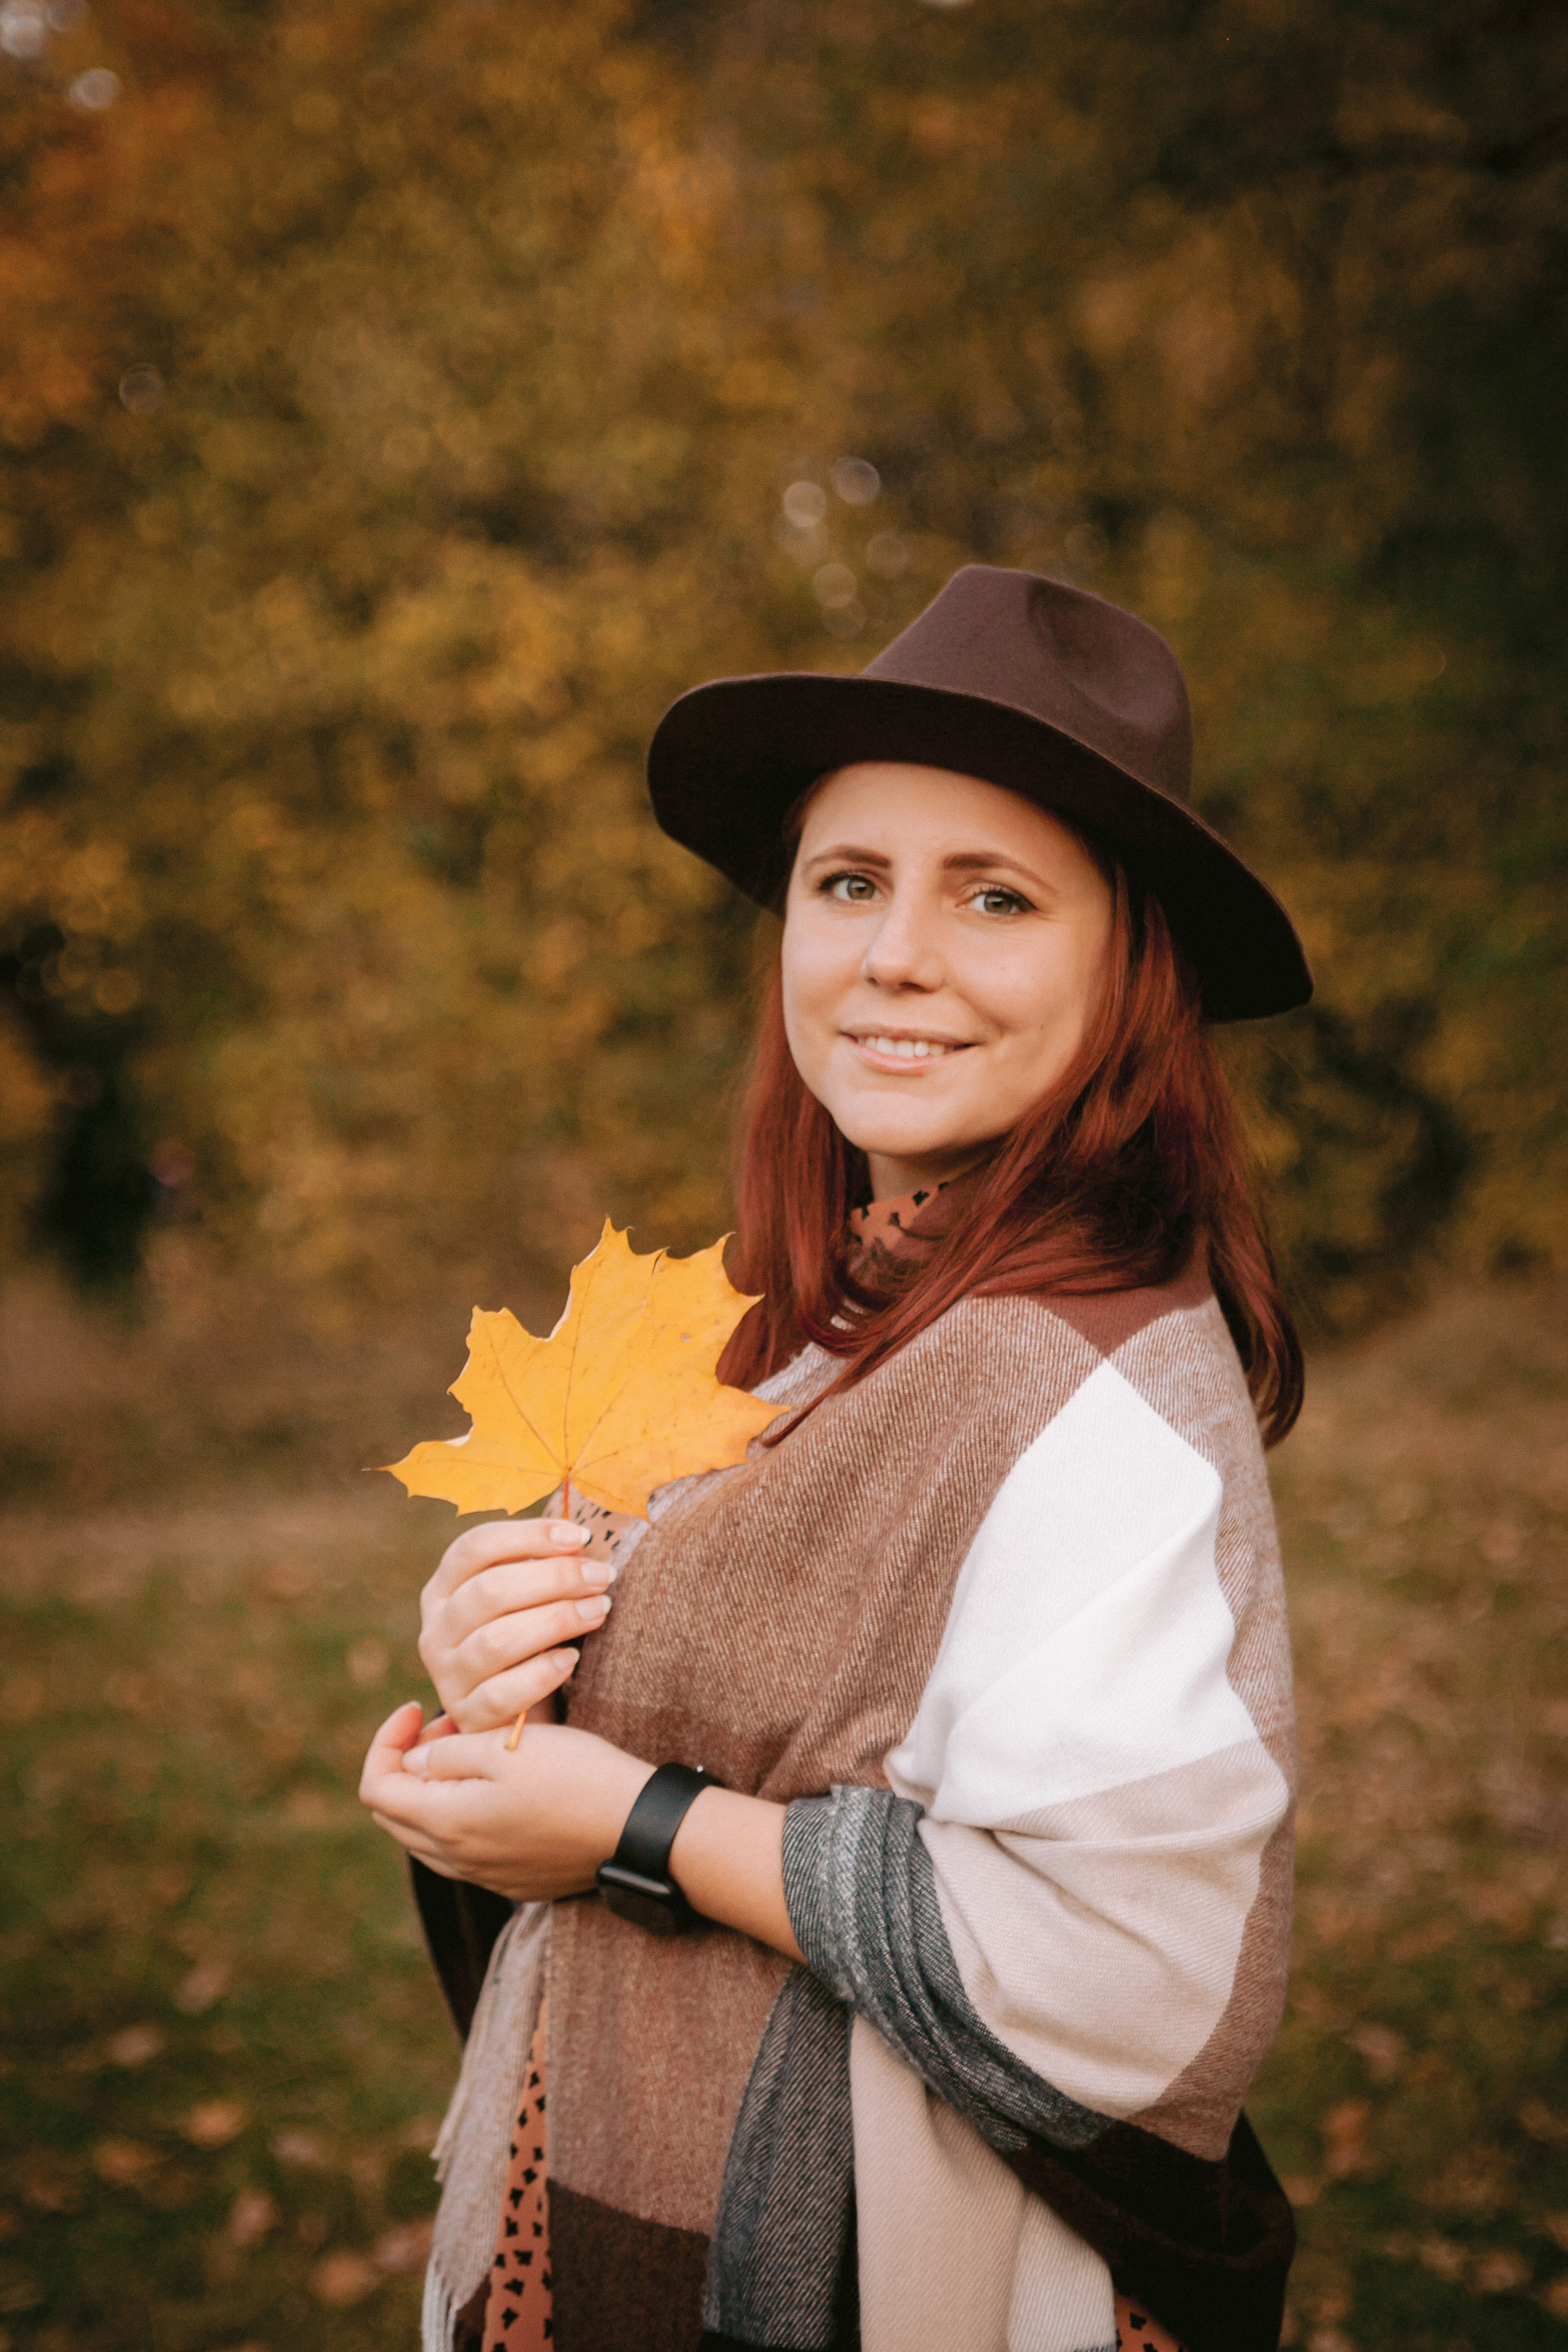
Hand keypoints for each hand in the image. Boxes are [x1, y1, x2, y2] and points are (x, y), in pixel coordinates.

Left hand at [359, 1700, 652, 1901]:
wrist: (638, 1828)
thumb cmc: (575, 1777)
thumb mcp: (506, 1746)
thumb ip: (446, 1754)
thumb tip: (414, 1762)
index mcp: (447, 1824)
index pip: (377, 1789)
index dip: (385, 1742)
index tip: (416, 1709)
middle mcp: (459, 1860)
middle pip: (396, 1815)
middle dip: (407, 1765)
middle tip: (445, 1726)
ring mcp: (488, 1876)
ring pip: (428, 1836)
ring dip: (434, 1791)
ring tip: (474, 1751)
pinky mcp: (516, 1881)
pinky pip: (465, 1852)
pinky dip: (462, 1816)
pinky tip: (501, 1787)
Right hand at [417, 1516, 613, 1732]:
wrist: (512, 1715)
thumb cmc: (526, 1641)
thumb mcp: (523, 1600)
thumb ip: (540, 1568)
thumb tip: (581, 1540)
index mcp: (444, 1588)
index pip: (475, 1546)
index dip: (529, 1535)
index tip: (580, 1537)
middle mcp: (436, 1629)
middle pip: (489, 1590)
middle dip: (555, 1577)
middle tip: (602, 1576)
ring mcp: (448, 1676)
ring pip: (495, 1640)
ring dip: (555, 1620)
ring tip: (599, 1610)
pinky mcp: (467, 1716)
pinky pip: (501, 1694)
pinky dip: (540, 1674)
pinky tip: (571, 1660)